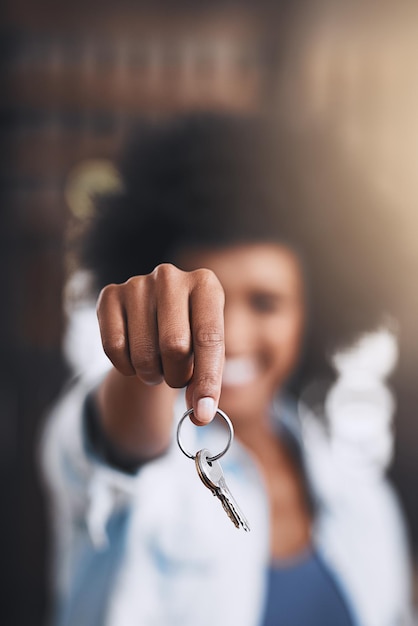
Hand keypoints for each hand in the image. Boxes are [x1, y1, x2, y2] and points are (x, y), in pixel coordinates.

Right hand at [96, 263, 224, 424]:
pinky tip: (134, 357)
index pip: (210, 338)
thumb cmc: (189, 338)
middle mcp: (171, 277)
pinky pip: (113, 348)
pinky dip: (125, 366)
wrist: (154, 319)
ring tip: (158, 365)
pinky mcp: (109, 295)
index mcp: (206, 284)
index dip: (207, 380)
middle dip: (176, 376)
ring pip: (143, 352)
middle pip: (174, 346)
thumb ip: (206, 382)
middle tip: (176, 378)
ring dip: (151, 374)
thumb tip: (201, 414)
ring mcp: (137, 283)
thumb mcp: (205, 354)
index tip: (204, 414)